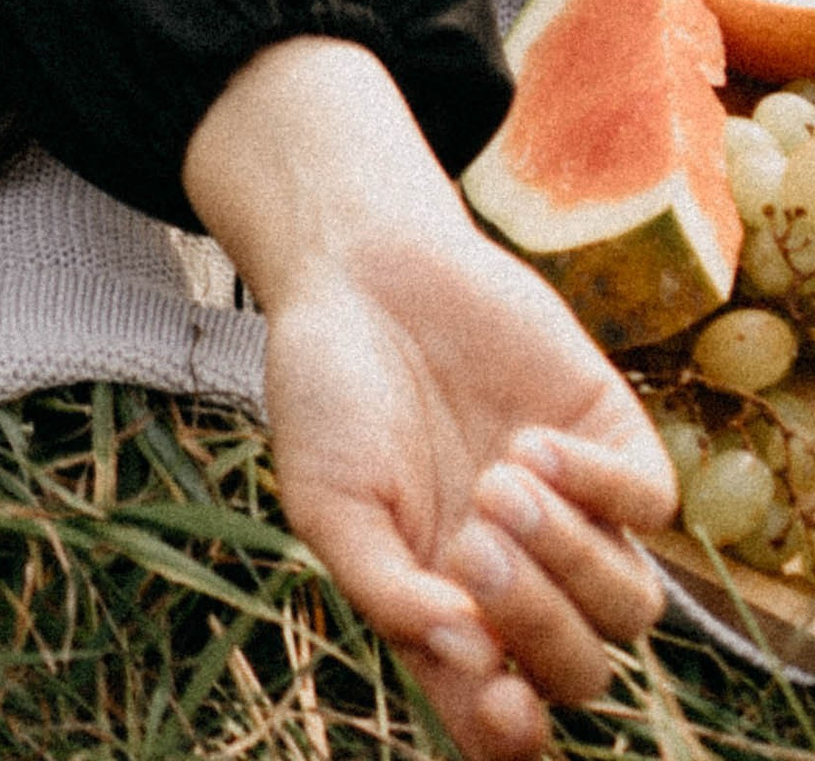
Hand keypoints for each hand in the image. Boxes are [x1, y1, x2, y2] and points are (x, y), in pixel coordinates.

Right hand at [261, 224, 672, 760]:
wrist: (358, 265)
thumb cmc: (329, 389)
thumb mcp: (328, 501)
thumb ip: (388, 590)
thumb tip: (472, 658)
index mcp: (448, 612)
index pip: (504, 716)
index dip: (511, 732)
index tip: (496, 694)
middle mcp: (522, 578)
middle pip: (579, 668)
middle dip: (536, 620)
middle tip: (472, 539)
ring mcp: (575, 514)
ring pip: (630, 603)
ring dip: (572, 558)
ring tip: (500, 480)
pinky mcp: (608, 440)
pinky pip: (650, 506)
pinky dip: (603, 490)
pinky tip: (531, 441)